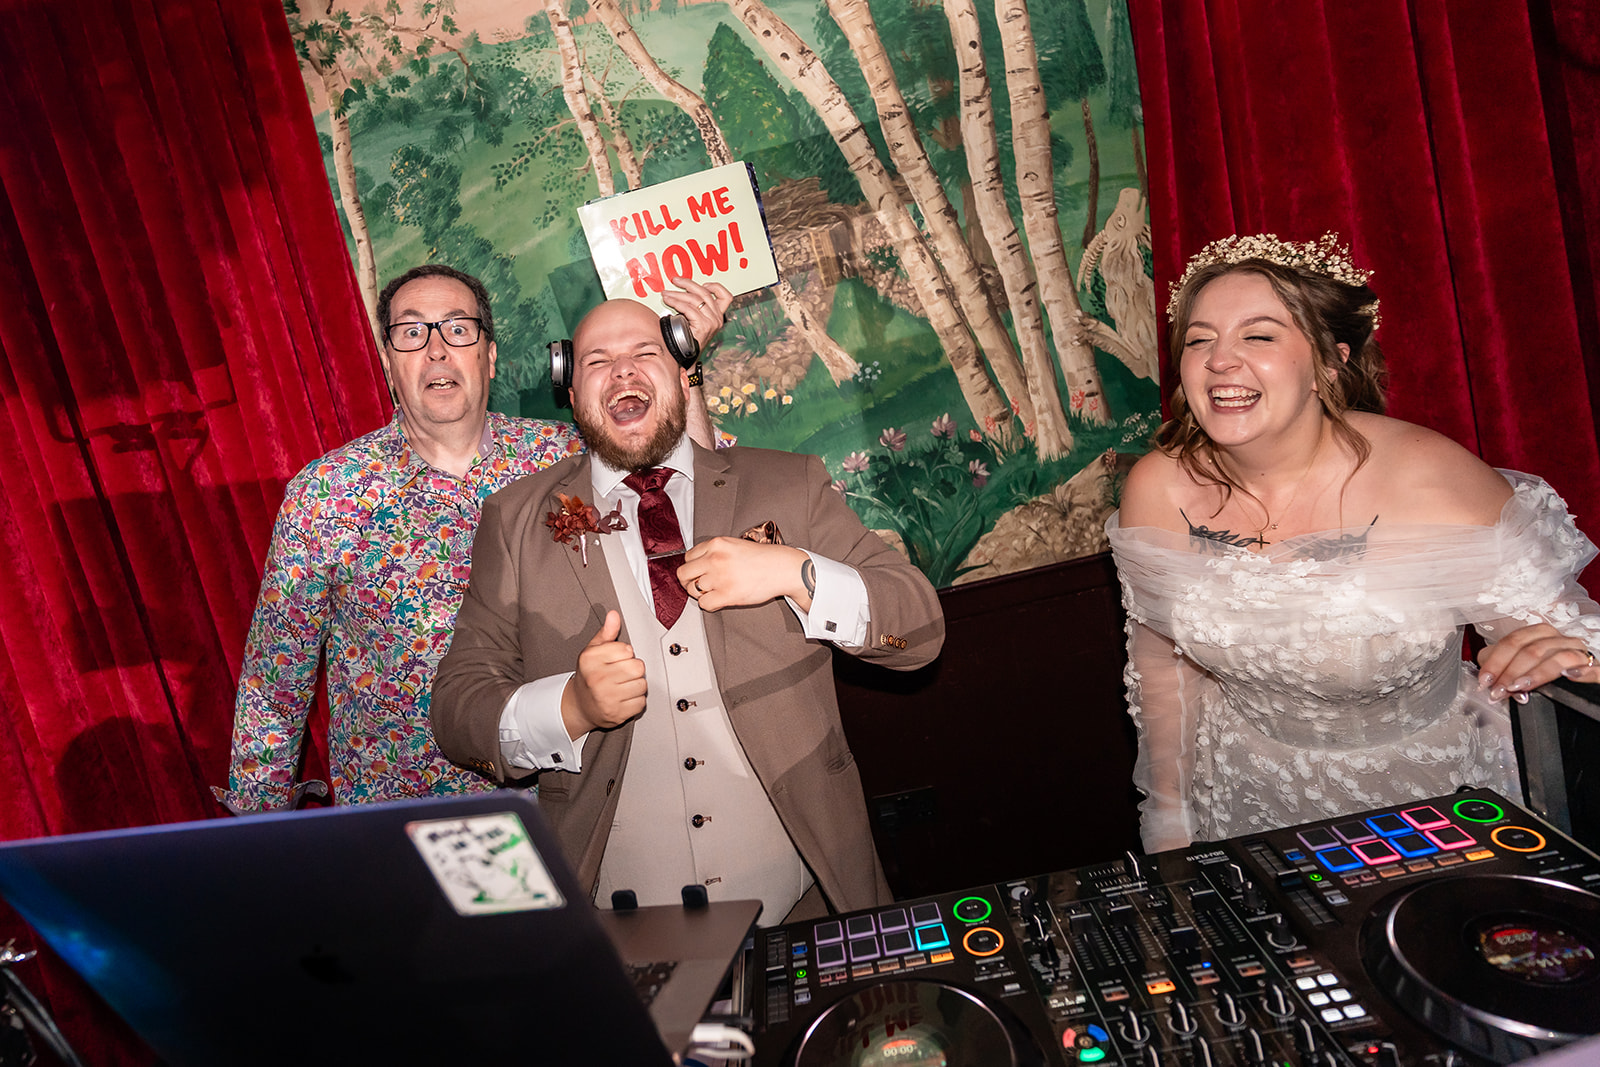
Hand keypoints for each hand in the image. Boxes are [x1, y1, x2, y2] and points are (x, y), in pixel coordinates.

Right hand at [562, 610, 646, 736]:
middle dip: (633, 670)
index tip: (615, 661)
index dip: (625, 655)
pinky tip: (623, 699)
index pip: (628, 650)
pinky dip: (635, 702)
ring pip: (642, 685)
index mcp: (591, 659)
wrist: (579, 706)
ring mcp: (607, 698)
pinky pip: (641, 703)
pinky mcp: (616, 714)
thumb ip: (606, 633)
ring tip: (622, 687)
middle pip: (638, 667)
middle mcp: (597, 678)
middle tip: (621, 675)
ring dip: (636, 686)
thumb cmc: (590, 675)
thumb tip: (614, 614)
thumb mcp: (593, 651)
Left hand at [661, 273, 732, 346]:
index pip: (726, 297)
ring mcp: (711, 323)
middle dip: (688, 284)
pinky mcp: (703, 326)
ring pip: (695, 299)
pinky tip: (668, 301)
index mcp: (718, 316)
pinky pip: (688, 309)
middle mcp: (718, 319)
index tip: (703, 283)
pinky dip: (676, 303)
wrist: (685, 356)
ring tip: (666, 294)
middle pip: (705, 293)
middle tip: (675, 280)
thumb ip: (695, 306)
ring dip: (677, 294)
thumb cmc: (686, 338)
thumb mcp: (694, 319)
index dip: (715, 287)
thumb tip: (682, 290)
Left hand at [679, 538, 809, 612]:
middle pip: (683, 574)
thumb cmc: (762, 558)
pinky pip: (704, 603)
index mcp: (716, 544)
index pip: (688, 557)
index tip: (698, 572)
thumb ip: (715, 551)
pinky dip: (709, 604)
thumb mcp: (734, 544)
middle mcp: (714, 559)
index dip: (693, 567)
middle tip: (697, 584)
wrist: (782, 568)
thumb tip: (698, 564)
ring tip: (714, 591)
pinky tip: (719, 599)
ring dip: (701, 593)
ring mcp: (719, 578)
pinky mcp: (726, 595)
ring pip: (693, 590)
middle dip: (688, 581)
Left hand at [1476, 622, 1598, 701]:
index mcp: (1539, 634)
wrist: (1576, 677)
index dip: (1496, 661)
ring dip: (1536, 674)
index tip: (1485, 680)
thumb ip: (1501, 666)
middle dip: (1511, 672)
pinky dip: (1582, 672)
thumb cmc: (1541, 669)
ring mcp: (1580, 653)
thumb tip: (1486, 678)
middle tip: (1498, 691)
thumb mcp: (1519, 664)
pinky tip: (1569, 676)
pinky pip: (1594, 669)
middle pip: (1532, 650)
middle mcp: (1560, 639)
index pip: (1513, 642)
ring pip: (1558, 658)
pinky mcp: (1595, 669)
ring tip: (1519, 688)